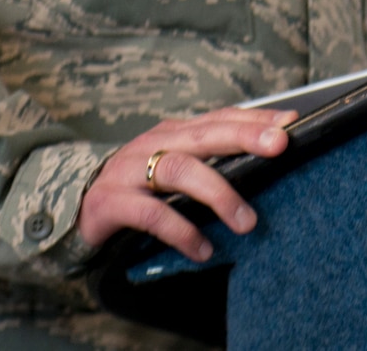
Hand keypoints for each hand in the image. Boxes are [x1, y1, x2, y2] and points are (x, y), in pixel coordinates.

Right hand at [77, 106, 298, 260]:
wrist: (75, 209)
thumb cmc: (138, 189)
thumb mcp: (174, 170)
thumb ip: (211, 164)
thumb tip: (266, 163)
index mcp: (173, 133)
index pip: (219, 118)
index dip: (255, 118)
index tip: (291, 122)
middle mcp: (153, 144)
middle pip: (204, 134)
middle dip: (244, 137)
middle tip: (279, 147)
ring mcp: (129, 171)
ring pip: (178, 169)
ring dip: (217, 193)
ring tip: (247, 221)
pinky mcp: (110, 203)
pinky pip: (150, 214)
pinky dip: (181, 231)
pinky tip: (203, 249)